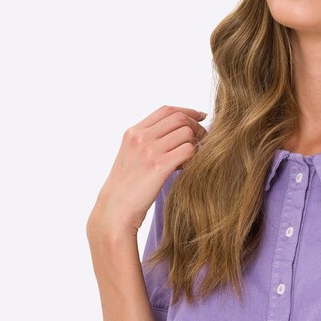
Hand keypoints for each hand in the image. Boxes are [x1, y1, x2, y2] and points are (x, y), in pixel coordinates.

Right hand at [87, 104, 207, 239]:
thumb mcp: (132, 157)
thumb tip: (180, 135)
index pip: (166, 110)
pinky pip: (188, 150)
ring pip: (186, 133)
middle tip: (205, 139)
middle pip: (179, 118)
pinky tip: (190, 168)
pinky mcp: (159, 166)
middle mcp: (140, 137)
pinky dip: (195, 157)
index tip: (201, 117)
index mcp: (133, 132)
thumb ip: (149, 142)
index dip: (187, 111)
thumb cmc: (126, 189)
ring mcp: (149, 150)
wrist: (115, 210)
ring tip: (194, 158)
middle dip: (197, 126)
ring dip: (197, 144)